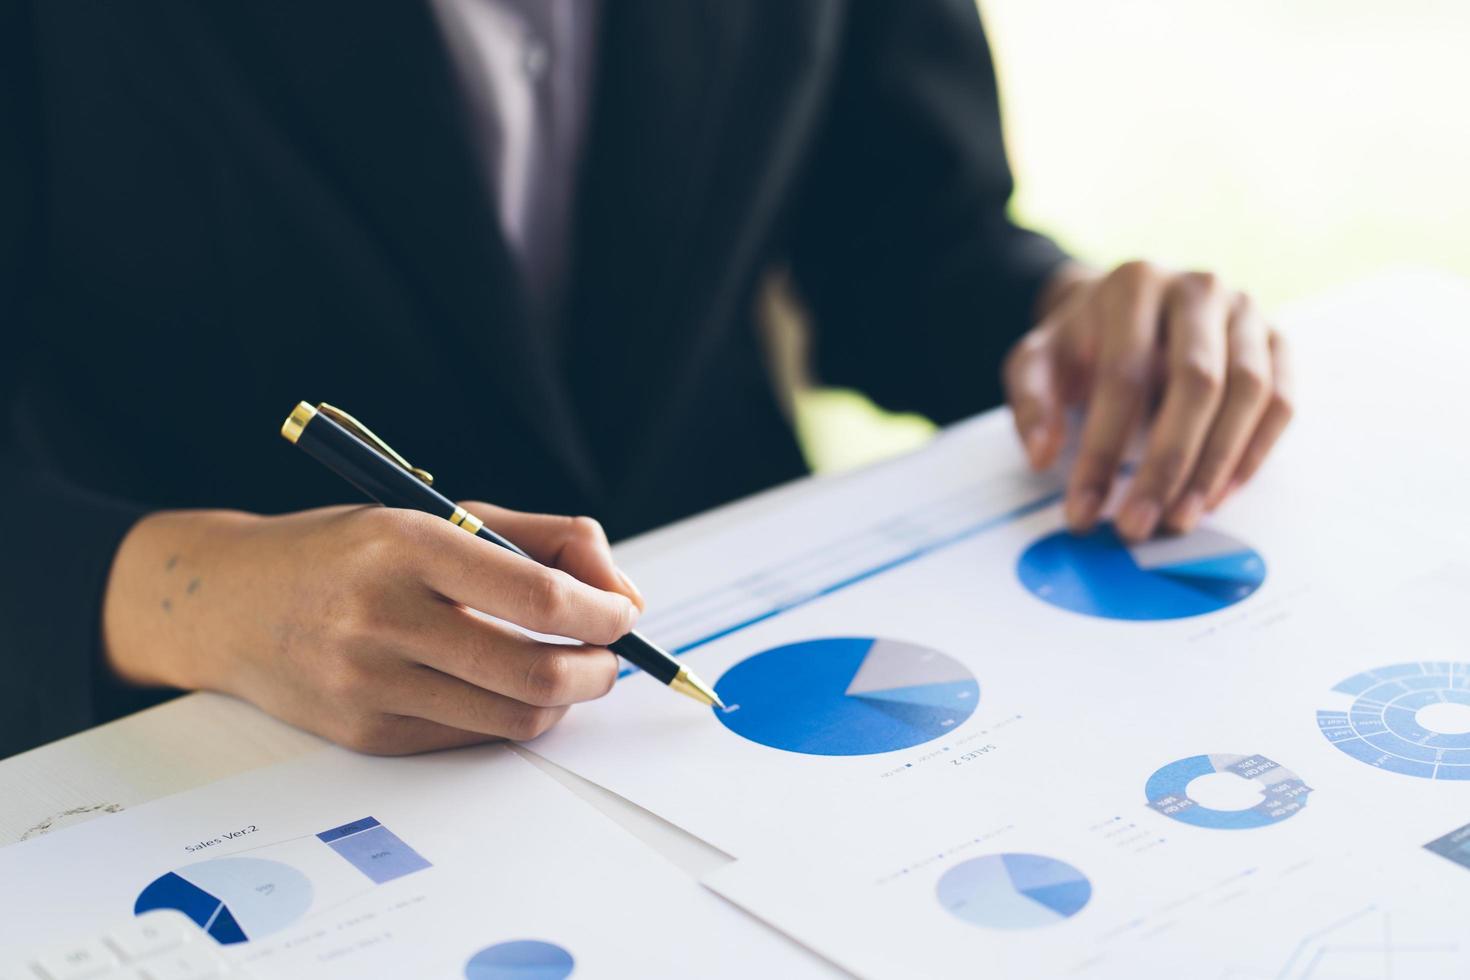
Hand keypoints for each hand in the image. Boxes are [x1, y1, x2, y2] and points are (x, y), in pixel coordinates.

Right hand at [102, 503, 644, 753]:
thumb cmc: (347, 550)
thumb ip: (540, 539)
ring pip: (512, 716)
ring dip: (566, 699)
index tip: (623, 613)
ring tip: (572, 672)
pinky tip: (511, 688)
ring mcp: (368, 683)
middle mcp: (382, 616)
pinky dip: (511, 716)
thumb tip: (618, 591)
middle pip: (534, 670)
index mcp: (407, 544)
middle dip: (599, 668)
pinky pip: (470, 737)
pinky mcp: (364, 733)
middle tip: (611, 655)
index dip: (601, 612)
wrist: (226, 602)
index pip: (536, 594)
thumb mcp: (436, 514)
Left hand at [1004, 261, 1293, 540]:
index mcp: (1134, 285)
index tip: (1083, 510)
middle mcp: (1198, 289)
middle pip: (1197, 383)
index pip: (1123, 377)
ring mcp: (1246, 312)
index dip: (1102, 450)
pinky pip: (1281, 402)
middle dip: (1166, 465)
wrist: (1124, 306)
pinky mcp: (1276, 341)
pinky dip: (1254, 454)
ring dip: (1216, 466)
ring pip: (1249, 392)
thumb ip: (1031, 404)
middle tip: (1137, 526)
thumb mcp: (1035, 362)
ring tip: (1179, 519)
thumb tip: (1043, 456)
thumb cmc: (1080, 342)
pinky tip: (1216, 496)